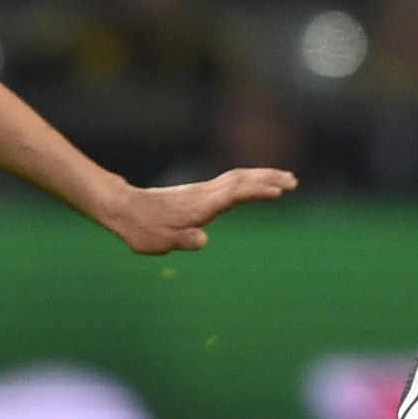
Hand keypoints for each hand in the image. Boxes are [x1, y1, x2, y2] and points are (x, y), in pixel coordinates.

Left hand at [98, 168, 296, 255]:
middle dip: (268, 178)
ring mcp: (203, 191)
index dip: (258, 191)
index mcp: (200, 205)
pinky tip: (255, 185)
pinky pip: (231, 182)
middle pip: (242, 179)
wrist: (123, 208)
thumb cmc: (142, 228)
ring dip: (262, 176)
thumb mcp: (160, 242)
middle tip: (294, 181)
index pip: (235, 193)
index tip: (280, 190)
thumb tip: (202, 240)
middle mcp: (204, 193)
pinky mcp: (200, 193)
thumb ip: (183, 240)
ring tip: (285, 180)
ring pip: (238, 178)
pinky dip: (249, 181)